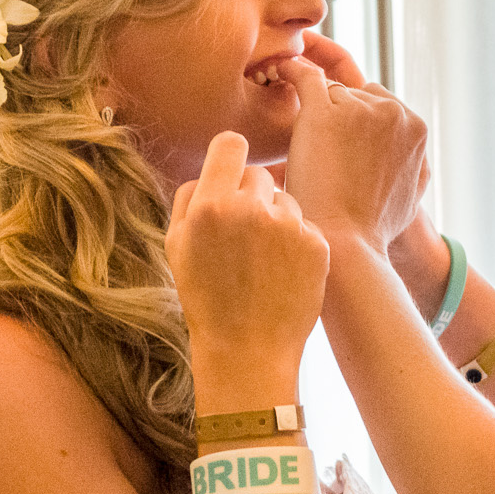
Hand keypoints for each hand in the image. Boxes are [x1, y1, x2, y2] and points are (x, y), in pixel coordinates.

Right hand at [168, 131, 329, 377]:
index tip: (233, 169)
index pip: (231, 144)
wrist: (247, 349)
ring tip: (262, 261)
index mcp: (211, 205)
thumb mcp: (177, 246)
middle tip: (243, 236)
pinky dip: (295, 243)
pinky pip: (304, 225)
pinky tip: (282, 272)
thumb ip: (189, 198)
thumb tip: (212, 168)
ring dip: (275, 220)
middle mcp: (252, 209)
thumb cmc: (207, 298)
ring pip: (285, 200)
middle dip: (251, 197)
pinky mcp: (317, 242)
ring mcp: (289, 225)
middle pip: (259, 175)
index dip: (231, 155)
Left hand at [281, 56, 429, 253]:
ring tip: (302, 138)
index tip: (340, 139)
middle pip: (356, 93)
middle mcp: (393, 111)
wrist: (345, 241)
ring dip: (315, 108)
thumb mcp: (411, 193)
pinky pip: (305, 77)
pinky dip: (291, 72)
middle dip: (339, 112)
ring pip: (329, 91)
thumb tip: (408, 155)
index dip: (359, 121)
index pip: (381, 104)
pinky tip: (280, 73)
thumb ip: (411, 162)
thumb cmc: (371, 227)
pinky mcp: (323, 112)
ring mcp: (358, 109)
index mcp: (416, 128)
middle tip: (319, 143)